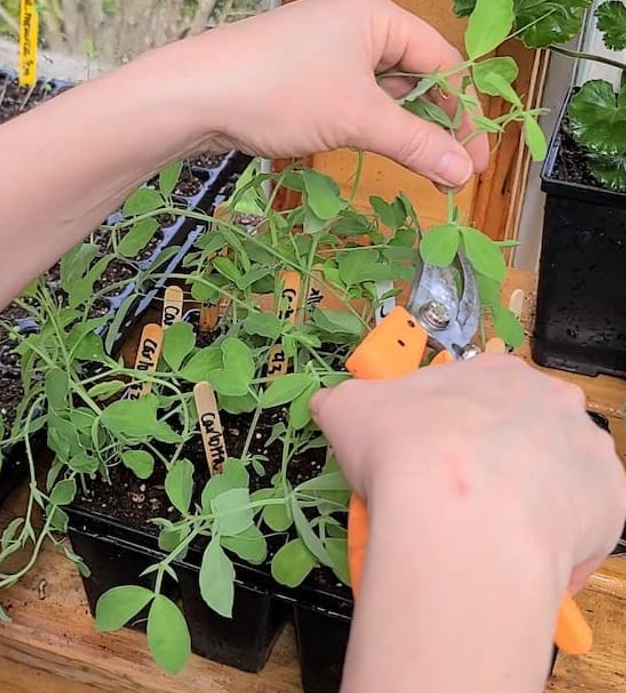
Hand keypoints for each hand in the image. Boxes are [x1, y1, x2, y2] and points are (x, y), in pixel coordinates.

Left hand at [185, 0, 487, 188]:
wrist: (194, 93)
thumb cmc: (280, 92)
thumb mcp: (357, 118)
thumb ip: (416, 143)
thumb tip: (463, 171)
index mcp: (377, 13)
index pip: (444, 61)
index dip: (465, 115)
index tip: (476, 162)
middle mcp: (355, 19)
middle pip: (416, 72)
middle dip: (436, 122)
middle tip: (454, 171)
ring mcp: (325, 42)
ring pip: (383, 86)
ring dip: (404, 126)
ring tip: (424, 167)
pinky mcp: (302, 66)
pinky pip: (352, 93)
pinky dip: (371, 121)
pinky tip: (379, 148)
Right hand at [311, 356, 625, 595]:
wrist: (455, 517)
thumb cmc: (405, 450)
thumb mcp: (349, 410)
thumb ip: (343, 402)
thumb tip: (328, 405)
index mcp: (496, 371)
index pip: (481, 396)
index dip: (456, 430)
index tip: (437, 459)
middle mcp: (551, 399)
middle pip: (524, 433)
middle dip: (496, 464)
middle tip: (459, 500)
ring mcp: (585, 449)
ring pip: (558, 477)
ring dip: (529, 500)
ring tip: (487, 535)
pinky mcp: (610, 503)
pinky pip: (582, 524)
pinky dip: (556, 543)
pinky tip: (517, 555)